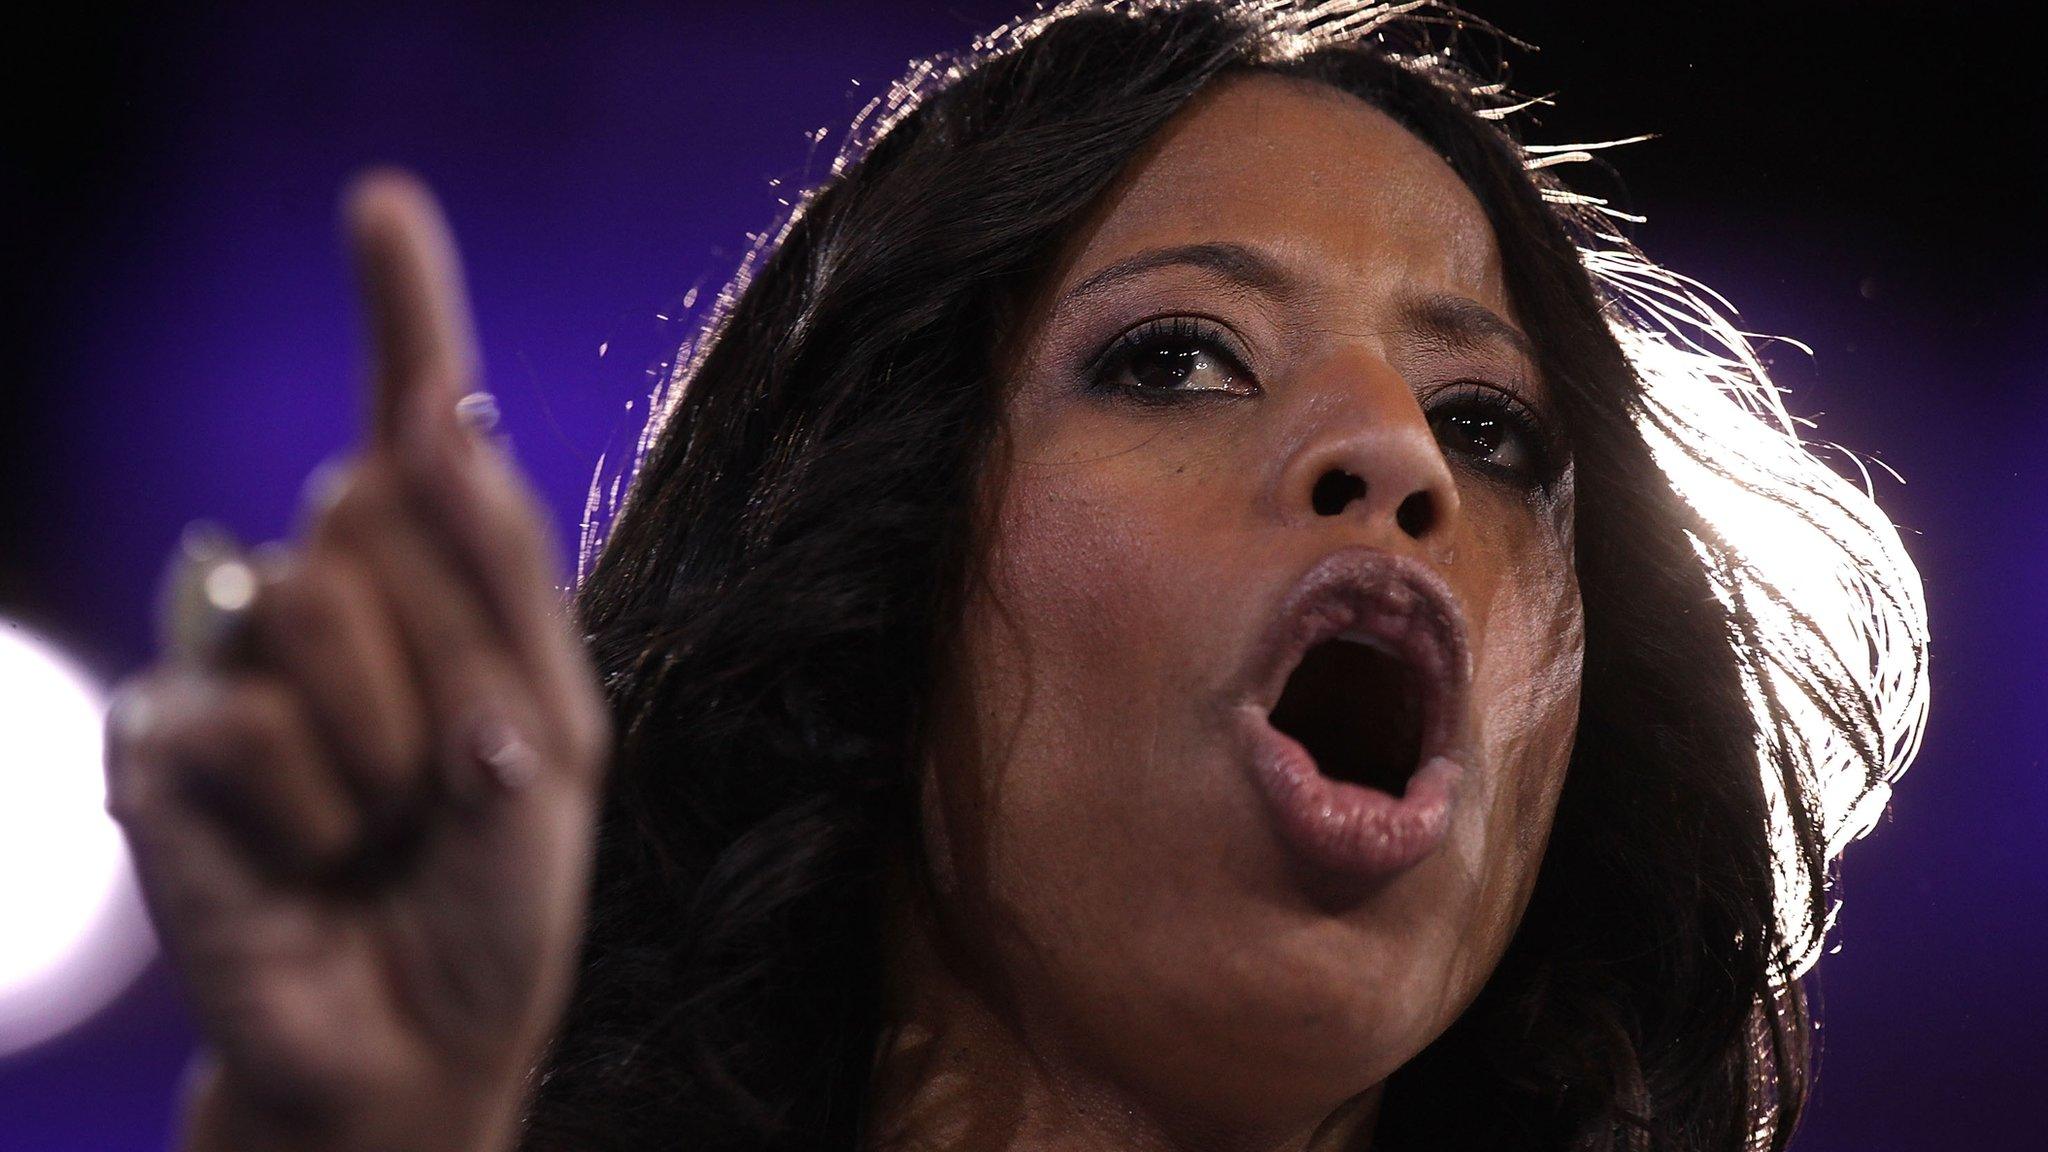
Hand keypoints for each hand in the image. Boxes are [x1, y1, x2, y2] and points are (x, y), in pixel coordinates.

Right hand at [105, 171, 610, 1151]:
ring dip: (388, 743)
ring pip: (315, 601)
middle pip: (381, 502)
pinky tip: (312, 857)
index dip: (402, 312)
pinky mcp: (167, 734)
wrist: (416, 1040)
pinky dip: (313, 808)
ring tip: (384, 826)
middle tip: (452, 773)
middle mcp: (337, 593)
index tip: (381, 203)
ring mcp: (240, 655)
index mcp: (443, 586)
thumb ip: (504, 598)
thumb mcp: (551, 748)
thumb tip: (433, 445)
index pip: (417, 428)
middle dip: (449, 648)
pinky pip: (246, 716)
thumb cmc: (495, 898)